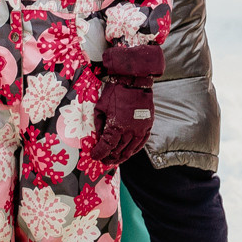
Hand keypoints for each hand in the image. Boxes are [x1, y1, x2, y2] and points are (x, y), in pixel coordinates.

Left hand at [91, 45, 163, 167]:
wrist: (133, 81)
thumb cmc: (115, 93)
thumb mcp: (100, 108)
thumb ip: (99, 125)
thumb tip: (97, 138)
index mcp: (116, 127)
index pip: (106, 148)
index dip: (99, 154)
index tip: (94, 155)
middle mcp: (129, 131)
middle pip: (118, 151)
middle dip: (109, 157)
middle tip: (103, 160)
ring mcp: (140, 130)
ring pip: (130, 150)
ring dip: (121, 157)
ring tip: (114, 159)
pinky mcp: (147, 127)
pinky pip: (141, 144)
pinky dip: (134, 150)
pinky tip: (128, 152)